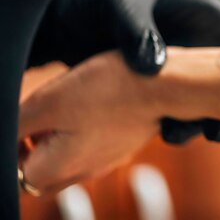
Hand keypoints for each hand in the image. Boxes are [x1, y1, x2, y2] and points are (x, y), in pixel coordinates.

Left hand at [19, 52, 160, 192]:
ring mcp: (107, 159)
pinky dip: (81, 132)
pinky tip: (92, 104)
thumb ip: (15, 124)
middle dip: (32, 146)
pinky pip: (91, 146)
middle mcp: (83, 172)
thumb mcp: (49, 102)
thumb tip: (4, 136)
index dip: (11, 145)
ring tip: (64, 106)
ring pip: (66, 158)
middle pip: (41, 172)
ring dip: (56, 138)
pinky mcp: (123, 144)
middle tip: (38, 115)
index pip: (16, 171)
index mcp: (60, 168)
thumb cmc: (111, 90)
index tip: (22, 117)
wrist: (167, 85)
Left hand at [30, 0, 219, 143]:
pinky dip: (178, 126)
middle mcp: (200, 43)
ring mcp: (185, 70)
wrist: (65, 12)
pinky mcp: (165, 91)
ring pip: (211, 103)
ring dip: (200, 122)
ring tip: (173, 134)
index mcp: (202, 14)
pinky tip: (159, 132)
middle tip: (214, 131)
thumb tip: (155, 66)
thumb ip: (135, 28)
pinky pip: (184, 113)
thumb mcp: (113, 2)